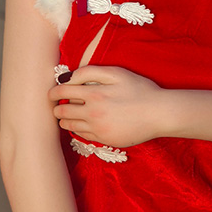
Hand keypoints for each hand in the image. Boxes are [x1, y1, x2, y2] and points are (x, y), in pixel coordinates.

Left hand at [48, 65, 167, 147]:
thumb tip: (70, 76)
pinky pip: (82, 135)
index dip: (54, 91)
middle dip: (57, 106)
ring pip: (70, 125)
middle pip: (62, 111)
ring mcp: (97, 129)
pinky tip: (83, 123)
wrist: (159, 113)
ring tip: (68, 115)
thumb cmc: (140, 89)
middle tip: (58, 104)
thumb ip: (91, 71)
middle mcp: (92, 113)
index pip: (62, 92)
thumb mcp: (117, 73)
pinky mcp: (104, 140)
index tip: (53, 92)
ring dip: (65, 119)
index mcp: (94, 93)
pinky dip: (77, 129)